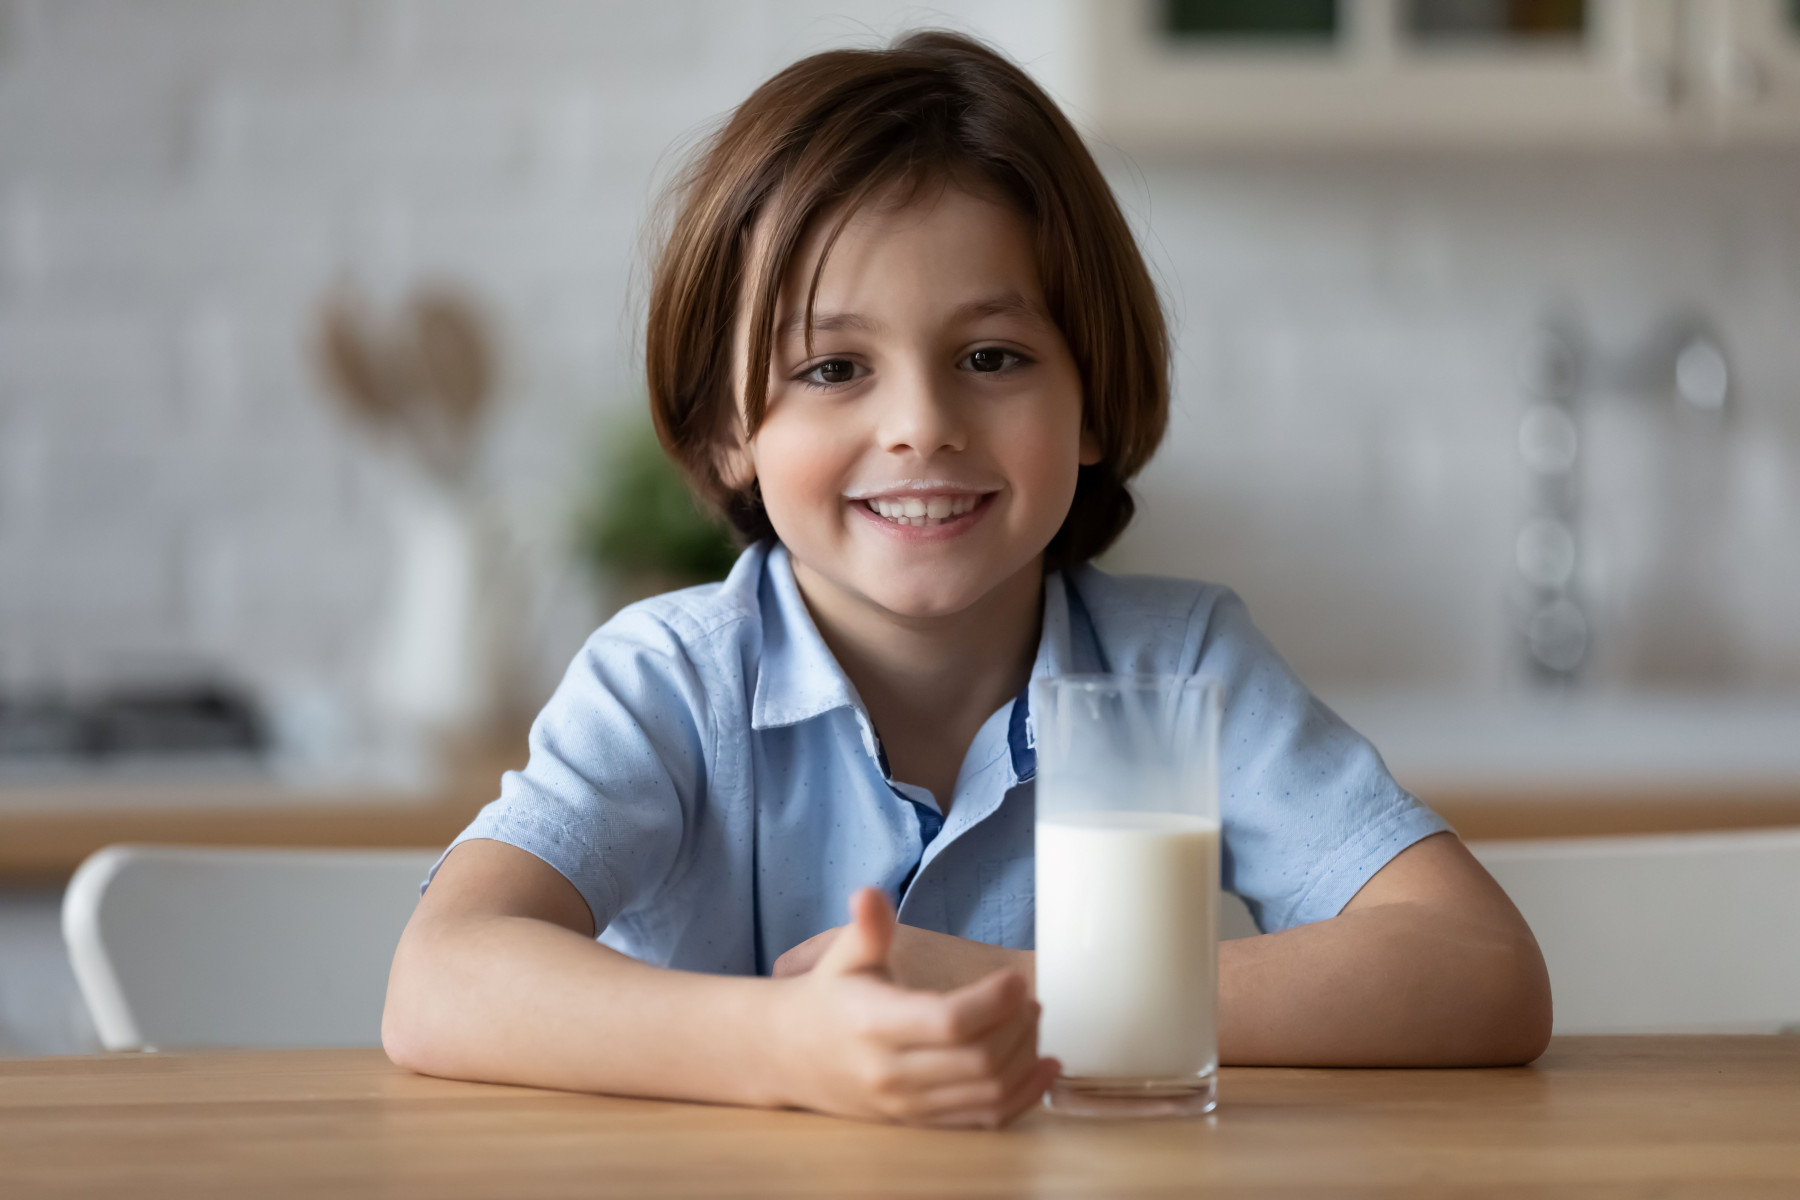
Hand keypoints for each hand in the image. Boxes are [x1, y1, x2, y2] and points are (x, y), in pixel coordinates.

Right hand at [769, 887, 1057, 1128]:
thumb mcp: (841, 957)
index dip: (994, 1002)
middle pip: (980, 1060)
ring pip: (989, 1094)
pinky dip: (1024, 1097)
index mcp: (874, 1025)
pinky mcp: (921, 1123)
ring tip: (1033, 1022)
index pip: (949, 1022)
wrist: (789, 1056)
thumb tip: (869, 893)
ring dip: (1025, 1058)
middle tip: (1029, 998)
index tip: (1015, 979)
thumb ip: (866, 928)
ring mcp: (908, 1105)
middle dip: (1018, 1027)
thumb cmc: (827, 998)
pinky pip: (986, 1121)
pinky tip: (1043, 1068)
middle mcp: (891, 1073)